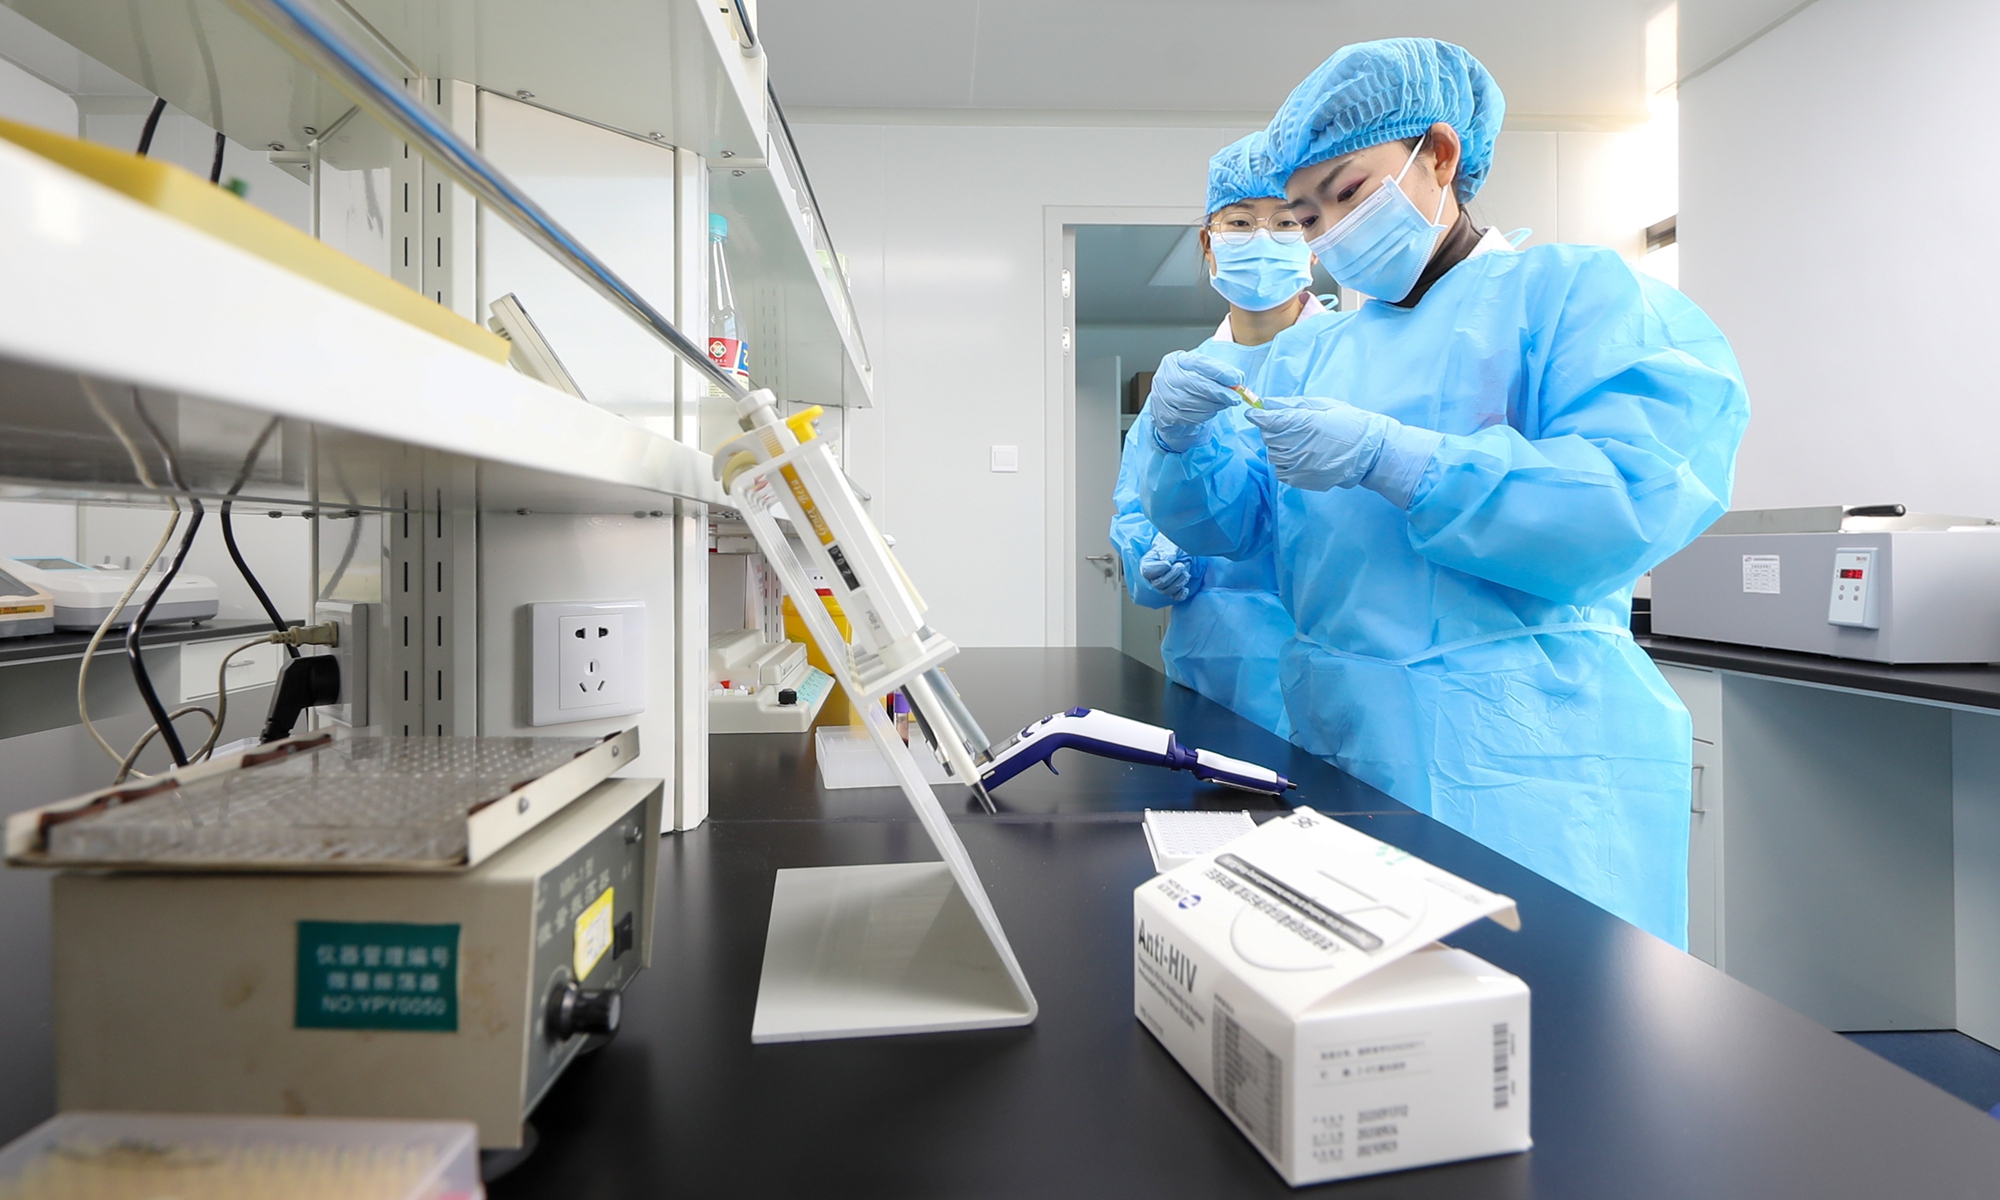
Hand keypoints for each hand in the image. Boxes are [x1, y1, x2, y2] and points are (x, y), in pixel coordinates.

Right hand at [1139, 532, 1203, 600]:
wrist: (1181, 549)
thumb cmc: (1172, 545)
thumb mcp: (1169, 544)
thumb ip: (1168, 552)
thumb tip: (1168, 561)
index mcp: (1147, 564)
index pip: (1147, 572)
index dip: (1160, 569)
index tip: (1169, 562)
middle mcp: (1152, 577)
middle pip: (1159, 584)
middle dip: (1173, 575)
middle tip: (1181, 565)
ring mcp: (1162, 585)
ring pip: (1167, 592)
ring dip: (1179, 582)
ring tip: (1185, 572)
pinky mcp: (1173, 590)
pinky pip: (1176, 597)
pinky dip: (1182, 594)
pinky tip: (1186, 588)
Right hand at [1147, 351, 1243, 451]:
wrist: (1171, 405)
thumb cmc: (1189, 386)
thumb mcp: (1201, 373)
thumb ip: (1216, 373)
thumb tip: (1237, 379)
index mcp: (1175, 360)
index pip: (1198, 362)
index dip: (1219, 371)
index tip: (1237, 378)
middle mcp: (1164, 376)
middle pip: (1193, 382)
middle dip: (1218, 391)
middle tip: (1235, 398)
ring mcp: (1161, 396)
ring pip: (1189, 402)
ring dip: (1212, 405)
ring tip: (1223, 404)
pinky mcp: (1162, 414)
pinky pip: (1185, 417)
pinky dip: (1202, 416)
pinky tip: (1210, 412)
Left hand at [1243, 398, 1392, 490]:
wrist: (1371, 453)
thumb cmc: (1350, 424)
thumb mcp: (1325, 406)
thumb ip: (1293, 405)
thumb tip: (1267, 403)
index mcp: (1307, 424)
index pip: (1270, 421)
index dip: (1258, 416)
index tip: (1253, 413)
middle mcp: (1302, 447)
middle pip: (1268, 438)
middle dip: (1271, 430)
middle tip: (1285, 426)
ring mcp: (1302, 466)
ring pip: (1273, 455)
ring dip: (1278, 447)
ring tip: (1295, 442)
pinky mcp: (1304, 480)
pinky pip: (1281, 472)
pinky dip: (1284, 463)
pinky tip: (1298, 456)